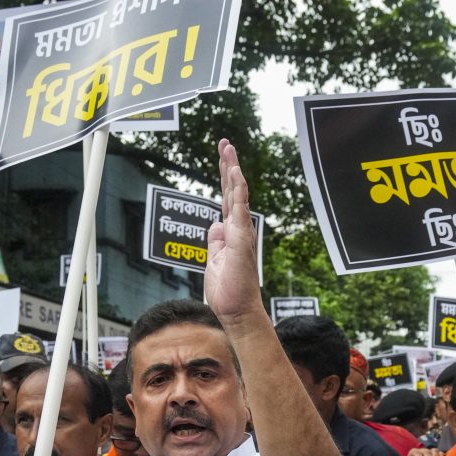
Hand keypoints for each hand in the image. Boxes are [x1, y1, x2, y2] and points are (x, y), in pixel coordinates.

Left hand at [204, 139, 262, 325]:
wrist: (237, 311)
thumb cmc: (228, 292)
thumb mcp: (214, 261)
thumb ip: (215, 242)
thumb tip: (215, 224)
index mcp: (231, 234)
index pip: (227, 200)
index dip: (225, 179)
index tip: (223, 159)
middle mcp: (239, 229)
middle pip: (232, 191)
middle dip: (228, 166)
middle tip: (225, 144)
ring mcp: (241, 233)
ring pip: (236, 195)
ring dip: (232, 171)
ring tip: (228, 150)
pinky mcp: (240, 240)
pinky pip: (239, 210)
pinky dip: (237, 191)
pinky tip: (235, 174)